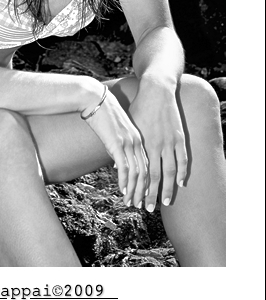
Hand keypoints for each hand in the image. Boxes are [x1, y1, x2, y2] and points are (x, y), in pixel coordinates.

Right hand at [85, 88, 148, 206]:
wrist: (95, 99)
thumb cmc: (102, 112)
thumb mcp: (116, 130)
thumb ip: (120, 143)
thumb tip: (118, 158)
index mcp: (138, 138)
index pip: (147, 165)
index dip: (147, 182)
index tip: (145, 195)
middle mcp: (136, 141)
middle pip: (145, 172)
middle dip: (144, 192)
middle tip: (141, 205)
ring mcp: (128, 143)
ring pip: (137, 173)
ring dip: (134, 191)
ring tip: (131, 203)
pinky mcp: (117, 143)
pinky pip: (125, 167)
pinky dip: (125, 181)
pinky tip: (123, 191)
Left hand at [128, 80, 187, 211]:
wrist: (156, 90)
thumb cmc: (139, 108)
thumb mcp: (128, 127)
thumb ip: (124, 147)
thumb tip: (116, 165)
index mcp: (143, 144)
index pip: (141, 172)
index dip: (138, 188)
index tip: (135, 200)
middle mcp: (157, 145)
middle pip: (156, 176)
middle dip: (152, 194)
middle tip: (149, 209)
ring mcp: (170, 141)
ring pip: (170, 171)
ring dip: (169, 188)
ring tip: (166, 202)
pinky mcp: (179, 136)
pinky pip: (183, 158)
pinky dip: (182, 172)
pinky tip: (181, 183)